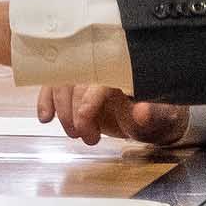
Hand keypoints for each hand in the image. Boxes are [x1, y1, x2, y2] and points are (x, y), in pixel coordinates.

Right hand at [32, 82, 189, 146]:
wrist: (154, 118)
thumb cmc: (159, 116)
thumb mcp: (161, 118)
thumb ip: (153, 114)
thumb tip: (142, 110)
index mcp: (125, 71)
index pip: (97, 81)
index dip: (86, 105)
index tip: (86, 129)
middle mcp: (104, 67)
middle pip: (75, 82)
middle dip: (73, 113)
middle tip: (84, 138)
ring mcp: (87, 74)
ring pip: (61, 82)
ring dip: (60, 109)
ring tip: (72, 134)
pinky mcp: (76, 84)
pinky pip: (54, 85)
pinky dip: (46, 100)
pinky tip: (45, 118)